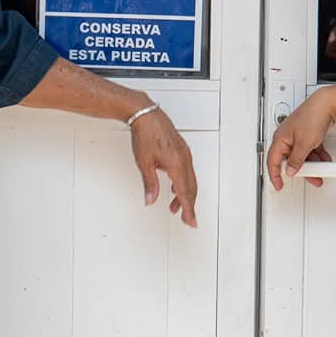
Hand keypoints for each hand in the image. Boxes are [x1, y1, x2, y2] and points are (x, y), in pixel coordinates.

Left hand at [130, 109, 199, 227]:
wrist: (146, 115)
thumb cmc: (144, 134)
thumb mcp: (144, 163)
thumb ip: (150, 184)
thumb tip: (151, 199)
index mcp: (176, 164)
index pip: (185, 193)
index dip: (188, 209)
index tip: (191, 221)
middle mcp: (184, 159)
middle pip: (191, 188)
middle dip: (189, 205)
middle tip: (186, 218)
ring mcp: (184, 153)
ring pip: (190, 179)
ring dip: (184, 194)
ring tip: (174, 205)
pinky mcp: (182, 149)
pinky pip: (188, 170)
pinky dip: (184, 182)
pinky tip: (175, 186)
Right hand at [266, 92, 335, 189]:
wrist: (328, 104)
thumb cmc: (313, 117)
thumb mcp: (304, 144)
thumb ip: (296, 160)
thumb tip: (290, 170)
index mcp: (280, 138)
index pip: (273, 161)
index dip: (275, 175)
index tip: (279, 185)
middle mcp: (287, 136)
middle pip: (290, 159)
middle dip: (301, 170)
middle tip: (309, 178)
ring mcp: (297, 134)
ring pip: (301, 155)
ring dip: (312, 163)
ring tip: (321, 170)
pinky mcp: (308, 133)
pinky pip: (309, 149)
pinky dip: (316, 155)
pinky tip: (324, 160)